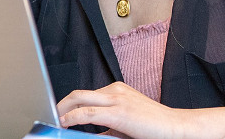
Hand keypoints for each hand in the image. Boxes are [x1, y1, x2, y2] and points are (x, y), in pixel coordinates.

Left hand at [58, 82, 224, 138]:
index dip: (69, 104)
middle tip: (48, 117)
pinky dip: (72, 118)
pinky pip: (88, 113)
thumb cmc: (153, 128)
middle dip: (60, 105)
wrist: (176, 128)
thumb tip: (89, 134)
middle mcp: (115, 90)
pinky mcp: (118, 113)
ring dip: (63, 112)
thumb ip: (107, 127)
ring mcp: (116, 99)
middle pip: (78, 93)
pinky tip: (64, 125)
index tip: (58, 114)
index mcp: (117, 90)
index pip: (86, 94)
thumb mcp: (126, 125)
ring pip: (80, 100)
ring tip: (52, 122)